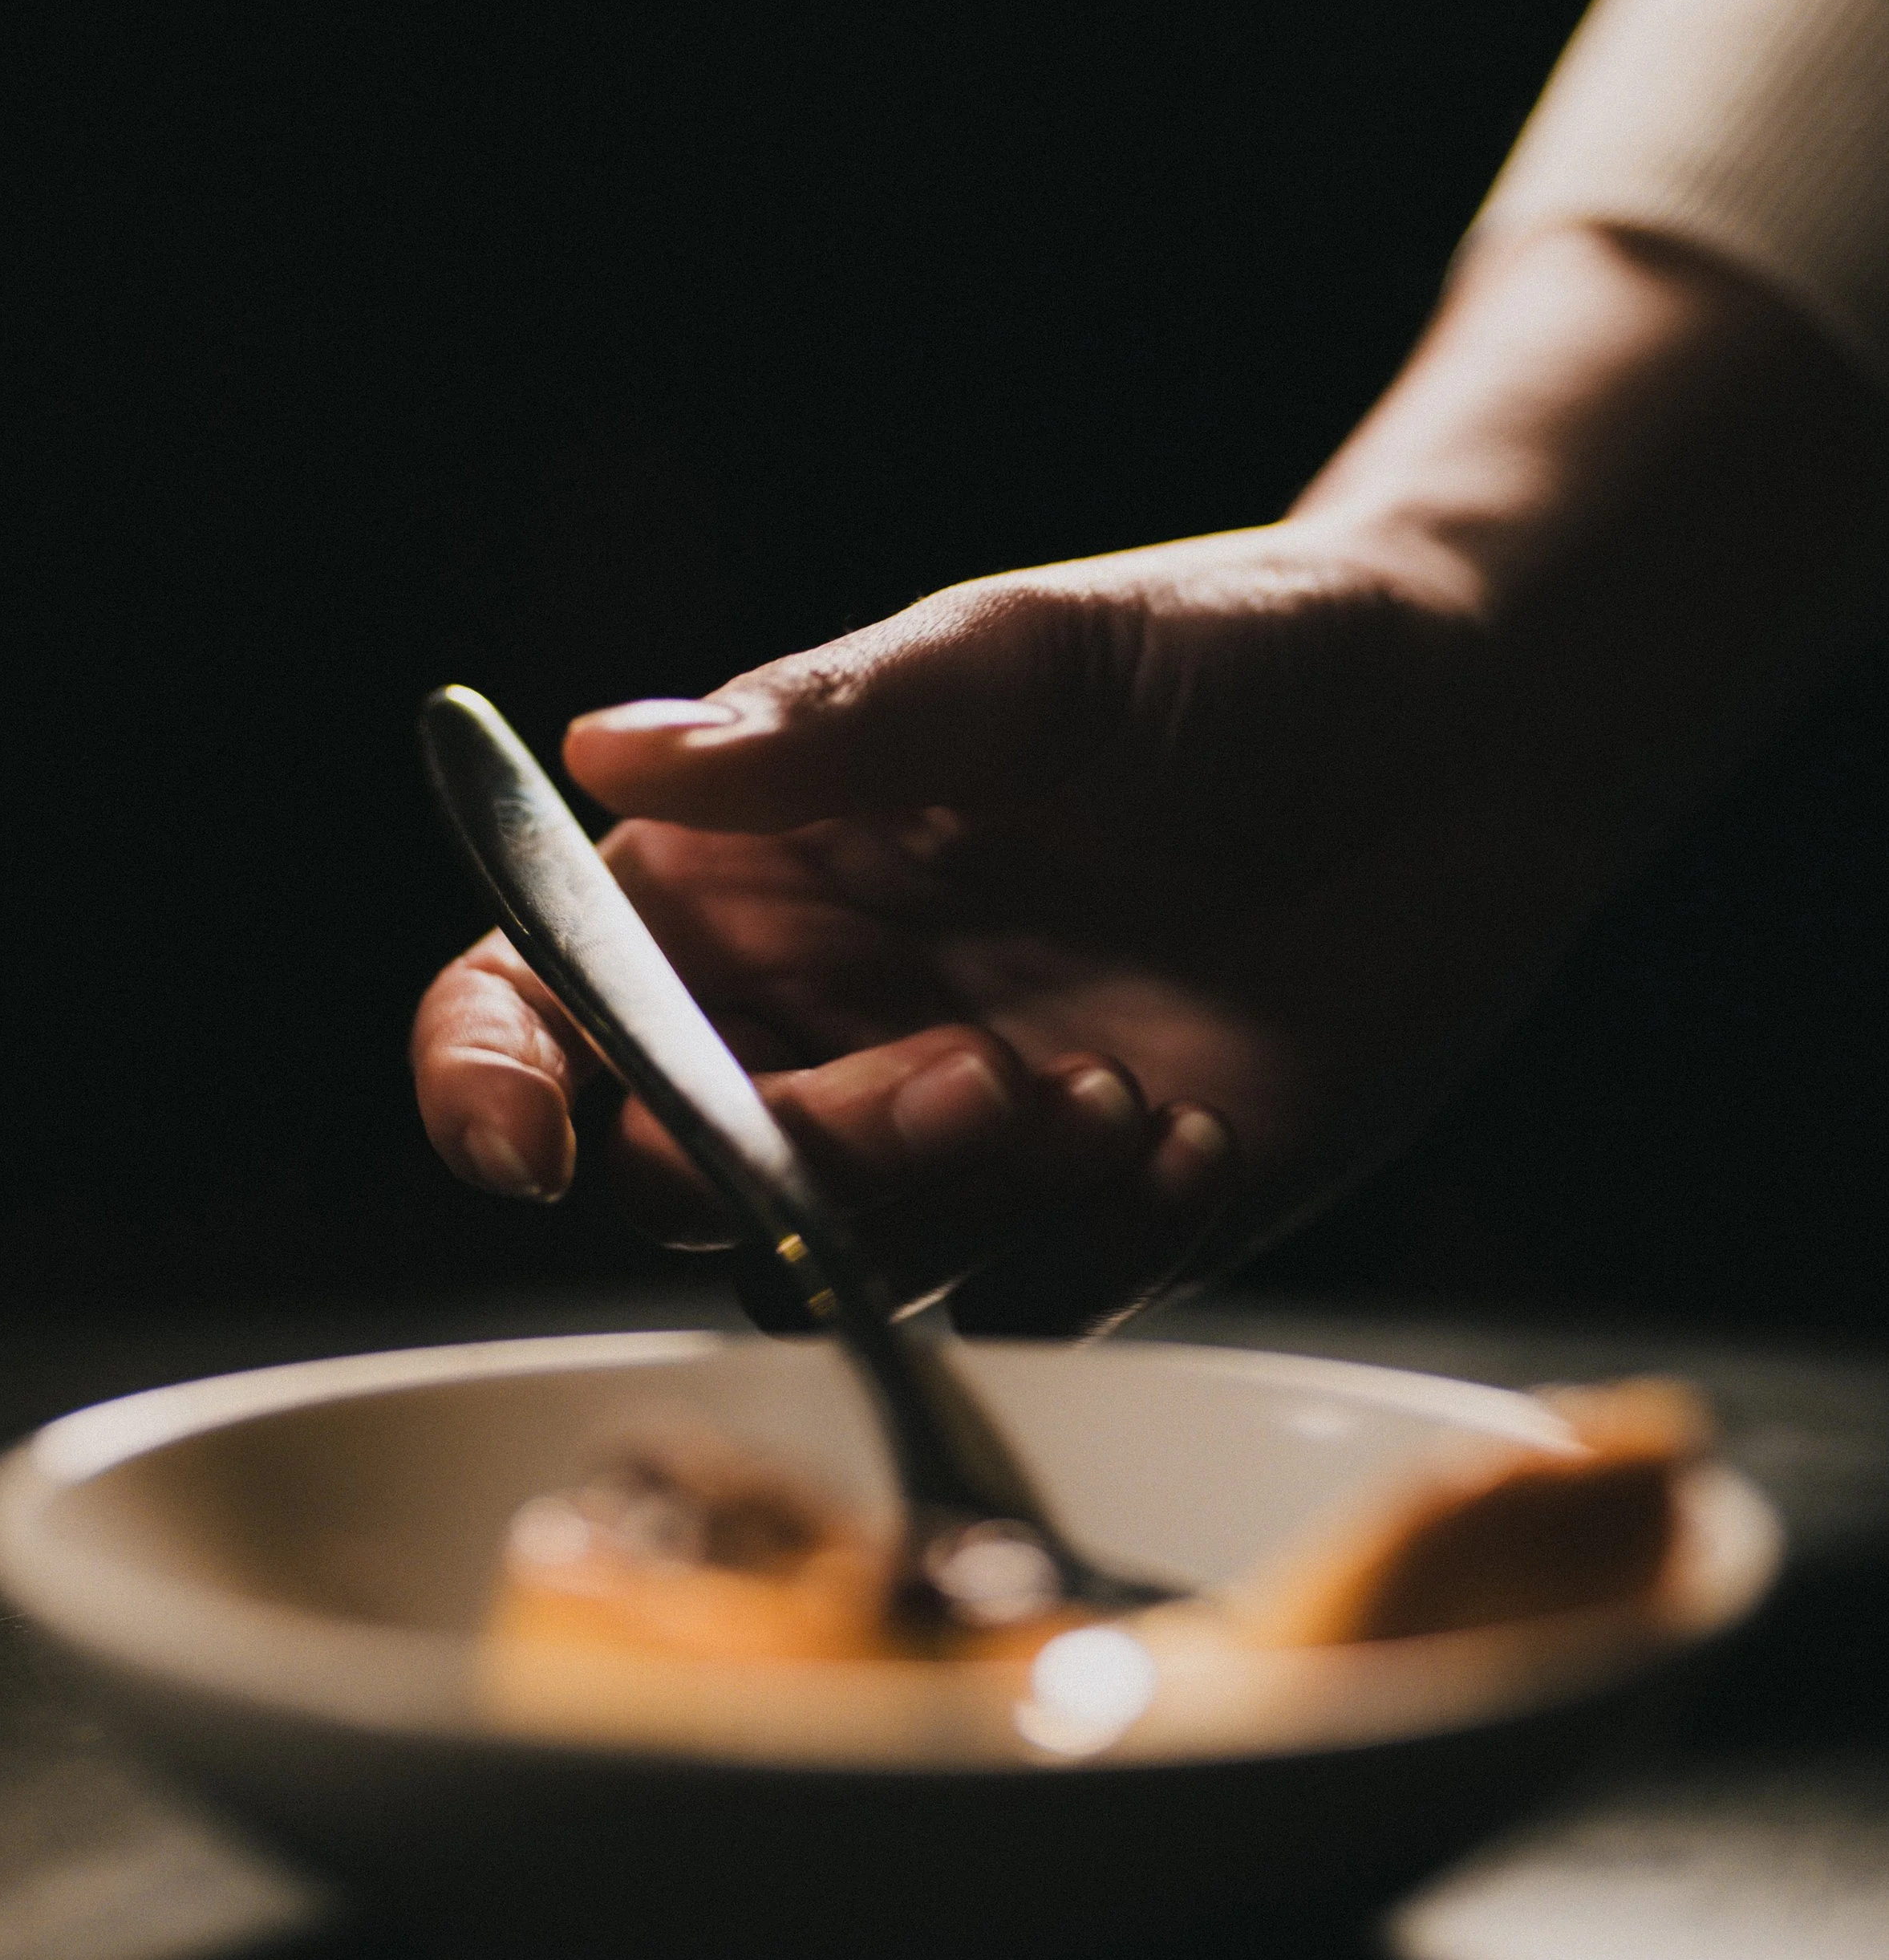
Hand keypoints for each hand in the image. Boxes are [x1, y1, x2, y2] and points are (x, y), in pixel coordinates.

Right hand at [413, 226, 1887, 1328]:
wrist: (1467, 734)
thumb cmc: (1230, 654)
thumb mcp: (1020, 658)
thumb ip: (820, 724)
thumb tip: (600, 752)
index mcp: (758, 881)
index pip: (544, 1003)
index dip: (492, 1082)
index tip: (527, 1143)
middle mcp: (827, 1022)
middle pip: (676, 1178)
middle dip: (780, 1163)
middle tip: (961, 1071)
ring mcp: (959, 1132)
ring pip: (834, 1270)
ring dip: (942, 1206)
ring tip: (1105, 1086)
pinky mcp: (1104, 1213)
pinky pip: (1025, 1304)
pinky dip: (1088, 1246)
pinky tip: (1195, 1132)